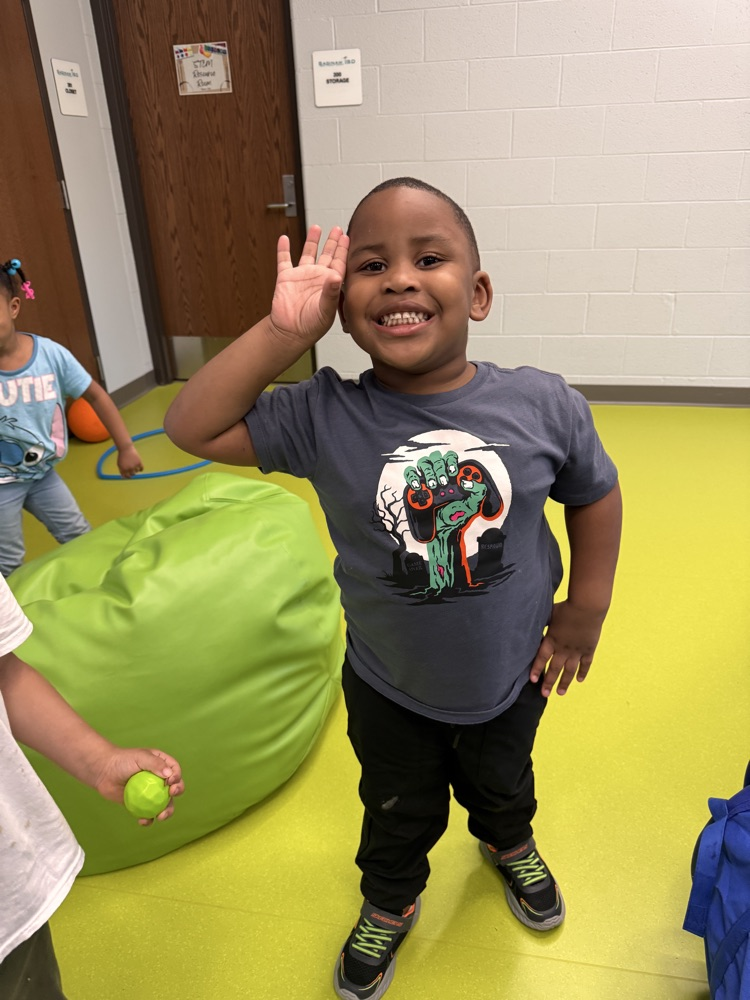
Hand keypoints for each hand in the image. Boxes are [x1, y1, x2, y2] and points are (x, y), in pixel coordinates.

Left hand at [93, 748, 184, 825]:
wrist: (104, 772)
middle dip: (177, 793)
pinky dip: (148, 820)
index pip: (175, 771)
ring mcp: (150, 793)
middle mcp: (159, 779)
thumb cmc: (122, 760)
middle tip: (171, 795)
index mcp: (161, 765)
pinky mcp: (141, 804)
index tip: (171, 782)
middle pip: (174, 788)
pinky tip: (143, 820)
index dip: (177, 777)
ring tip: (161, 816)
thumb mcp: (140, 757)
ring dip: (167, 812)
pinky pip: (148, 814)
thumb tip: (170, 774)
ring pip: (165, 804)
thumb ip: (155, 763)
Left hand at [117, 443, 142, 477]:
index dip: (128, 476)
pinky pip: (141, 468)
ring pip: (137, 471)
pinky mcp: (139, 462)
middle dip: (132, 472)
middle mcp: (129, 468)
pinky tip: (139, 467)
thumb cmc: (121, 456)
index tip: (129, 474)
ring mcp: (134, 466)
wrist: (126, 448)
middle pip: (132, 474)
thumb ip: (121, 471)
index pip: (127, 476)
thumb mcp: (119, 464)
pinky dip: (141, 469)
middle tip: (131, 469)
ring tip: (134, 464)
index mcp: (124, 469)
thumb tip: (123, 477)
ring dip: (136, 469)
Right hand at [269, 225, 347, 347]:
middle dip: (332, 242)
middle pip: (326, 254)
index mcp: (329, 284)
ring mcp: (301, 276)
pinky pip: (284, 260)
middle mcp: (317, 277)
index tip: (346, 237)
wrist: (290, 332)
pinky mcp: (285, 278)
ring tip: (317, 228)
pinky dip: (283, 249)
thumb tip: (336, 275)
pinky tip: (284, 238)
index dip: (342, 250)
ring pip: (308, 253)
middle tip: (338, 229)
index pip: (339, 263)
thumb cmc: (311, 326)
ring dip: (312, 241)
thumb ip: (331, 292)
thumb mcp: (325, 310)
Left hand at [530, 600, 605, 697]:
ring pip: (570, 671)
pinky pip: (585, 664)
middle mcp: (563, 648)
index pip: (541, 658)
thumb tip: (532, 624)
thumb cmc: (566, 607)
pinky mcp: (589, 649)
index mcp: (552, 640)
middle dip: (549, 682)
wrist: (587, 607)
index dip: (537, 669)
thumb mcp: (549, 614)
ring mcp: (577, 651)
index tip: (533, 680)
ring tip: (560, 693)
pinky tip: (579, 680)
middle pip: (555, 669)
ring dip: (565, 682)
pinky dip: (582, 673)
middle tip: (544, 694)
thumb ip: (542, 623)